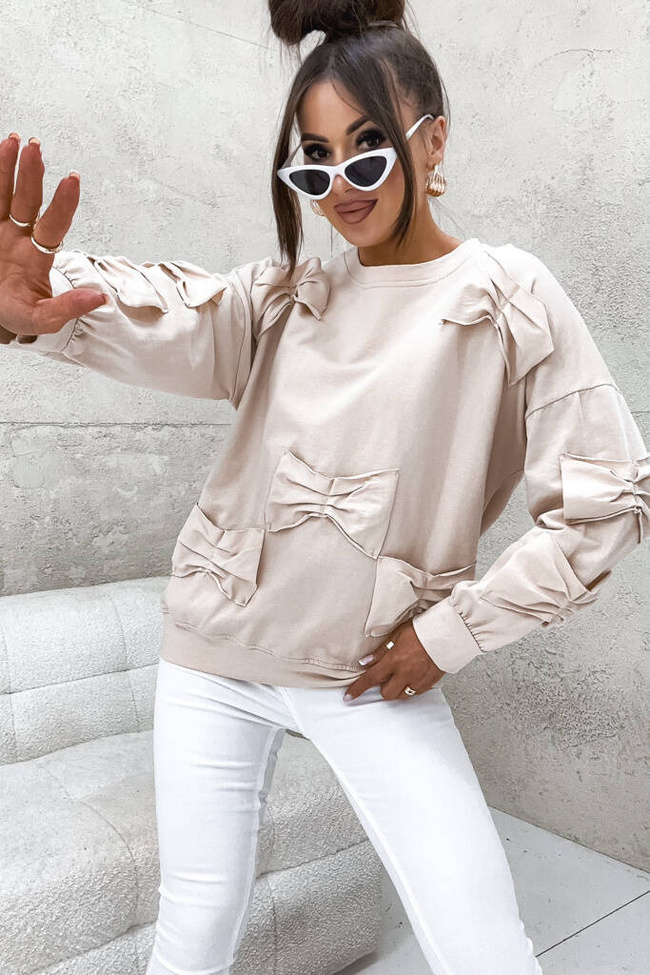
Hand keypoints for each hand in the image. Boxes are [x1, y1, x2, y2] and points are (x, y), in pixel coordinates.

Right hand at [0, 133, 107, 339]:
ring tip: (13, 140)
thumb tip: (99, 299)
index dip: (63, 203)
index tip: (72, 180)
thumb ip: (67, 308)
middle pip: (27, 201)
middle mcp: (20, 238)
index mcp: (38, 257)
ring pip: (4, 193)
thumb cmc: (14, 314)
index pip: (54, 224)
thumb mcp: (41, 318)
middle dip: (32, 175)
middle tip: (35, 147)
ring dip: (8, 168)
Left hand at [343, 619, 446, 701]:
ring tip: (400, 676)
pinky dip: (410, 688)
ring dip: (396, 689)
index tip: (349, 696)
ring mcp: (418, 680)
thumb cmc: (423, 630)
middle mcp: (405, 673)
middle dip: (383, 688)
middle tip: (386, 676)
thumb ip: (381, 652)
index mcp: (395, 660)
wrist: (447, 633)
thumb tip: (365, 662)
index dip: (358, 689)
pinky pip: (415, 692)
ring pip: (401, 696)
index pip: (371, 678)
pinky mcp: (429, 683)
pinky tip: (412, 676)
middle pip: (387, 693)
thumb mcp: (397, 635)